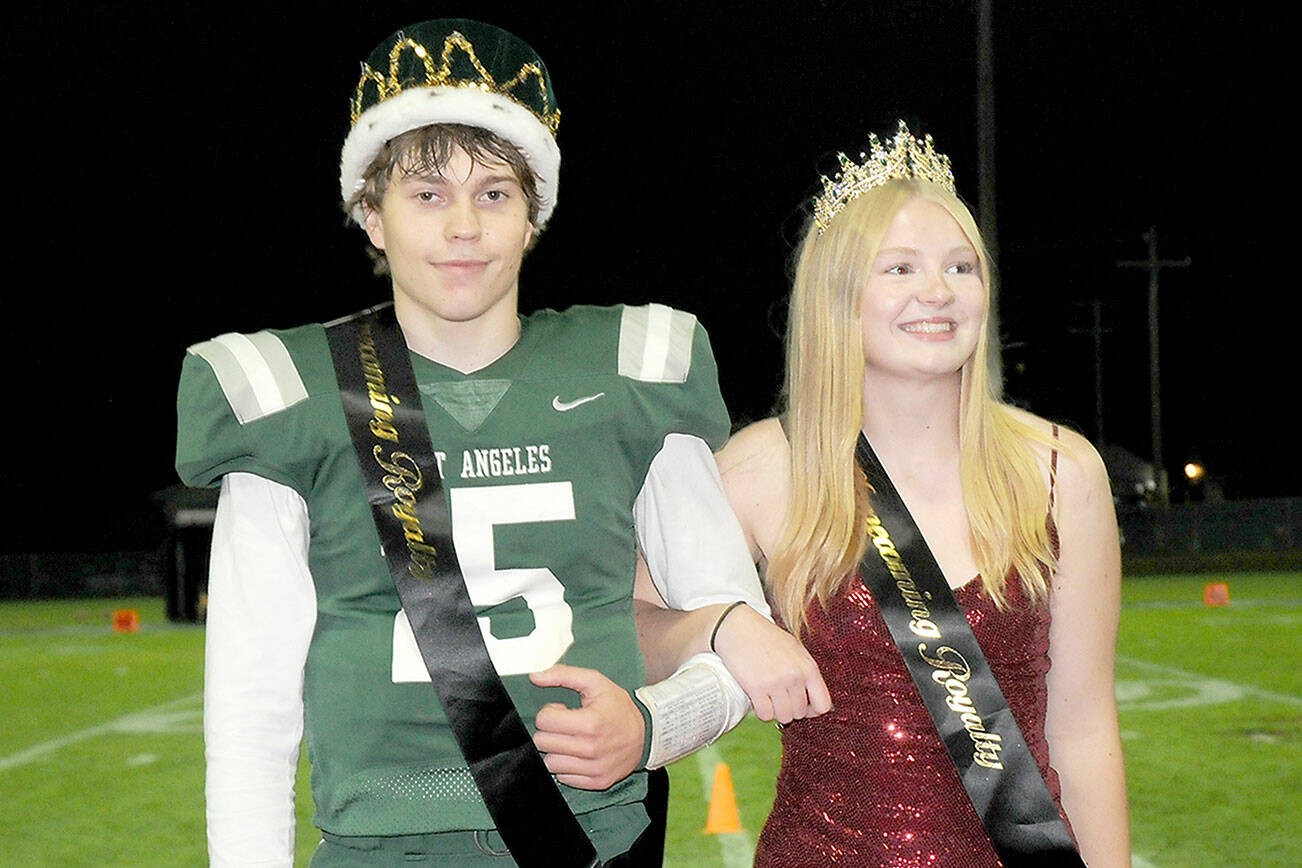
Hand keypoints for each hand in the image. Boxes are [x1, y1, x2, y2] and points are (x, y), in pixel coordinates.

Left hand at [530, 664, 644, 790]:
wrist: (646, 735)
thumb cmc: (619, 707)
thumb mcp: (596, 682)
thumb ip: (564, 675)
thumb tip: (535, 676)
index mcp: (590, 722)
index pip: (544, 721)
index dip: (550, 713)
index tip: (563, 711)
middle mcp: (591, 749)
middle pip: (543, 743)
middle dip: (550, 731)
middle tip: (566, 726)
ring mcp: (594, 768)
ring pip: (550, 763)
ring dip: (557, 750)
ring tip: (572, 740)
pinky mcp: (597, 782)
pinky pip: (563, 778)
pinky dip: (567, 766)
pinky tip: (579, 754)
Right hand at [711, 604, 831, 723]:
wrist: (737, 627)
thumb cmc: (766, 637)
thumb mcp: (795, 649)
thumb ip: (805, 673)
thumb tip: (814, 701)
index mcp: (808, 667)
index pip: (822, 705)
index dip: (812, 710)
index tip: (803, 706)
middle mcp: (795, 676)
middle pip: (799, 712)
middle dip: (789, 708)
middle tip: (778, 697)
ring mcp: (776, 683)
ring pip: (783, 716)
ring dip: (775, 711)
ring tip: (769, 698)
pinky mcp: (756, 688)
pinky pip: (765, 715)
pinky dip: (761, 711)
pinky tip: (758, 698)